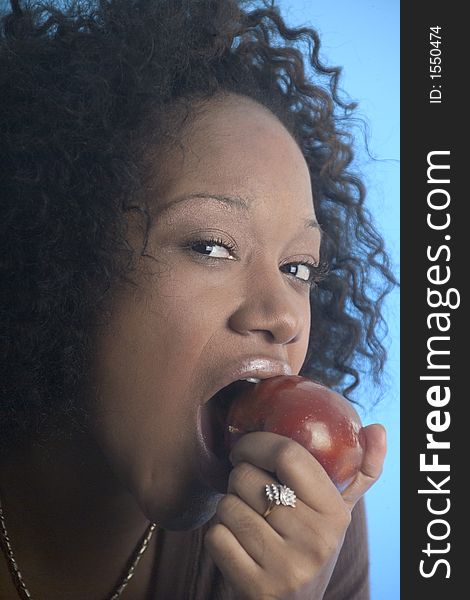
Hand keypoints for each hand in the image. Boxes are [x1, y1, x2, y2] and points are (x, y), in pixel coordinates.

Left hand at [204, 425, 385, 599]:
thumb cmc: (311, 546)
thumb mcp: (339, 513)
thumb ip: (360, 472)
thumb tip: (377, 428)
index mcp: (335, 513)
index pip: (287, 454)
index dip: (256, 442)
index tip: (245, 448)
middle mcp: (315, 541)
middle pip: (247, 477)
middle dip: (238, 477)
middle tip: (248, 488)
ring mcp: (286, 568)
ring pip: (228, 505)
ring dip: (228, 507)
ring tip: (246, 517)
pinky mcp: (256, 588)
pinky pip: (216, 536)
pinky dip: (218, 534)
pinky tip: (236, 542)